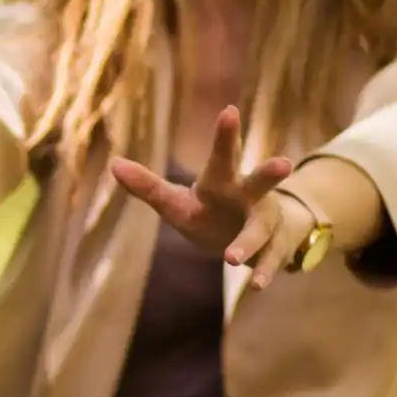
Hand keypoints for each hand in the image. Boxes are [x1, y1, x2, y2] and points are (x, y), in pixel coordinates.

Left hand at [109, 105, 301, 285]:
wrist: (259, 238)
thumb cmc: (211, 213)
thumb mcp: (177, 202)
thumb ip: (148, 186)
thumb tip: (113, 164)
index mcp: (222, 182)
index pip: (223, 155)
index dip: (226, 135)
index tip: (230, 111)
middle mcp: (249, 197)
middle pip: (257, 184)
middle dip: (268, 174)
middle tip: (283, 164)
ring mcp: (264, 222)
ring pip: (260, 229)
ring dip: (249, 241)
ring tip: (231, 259)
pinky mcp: (274, 248)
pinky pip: (269, 260)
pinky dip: (262, 271)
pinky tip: (256, 286)